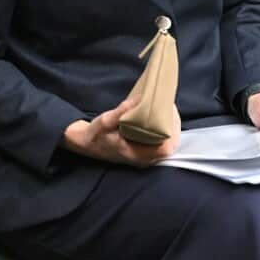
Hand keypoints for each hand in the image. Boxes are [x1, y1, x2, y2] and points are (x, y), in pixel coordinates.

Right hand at [61, 97, 179, 166]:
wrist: (85, 144)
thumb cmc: (95, 135)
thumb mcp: (105, 121)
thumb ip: (121, 112)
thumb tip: (138, 99)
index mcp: (136, 155)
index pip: (165, 149)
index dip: (172, 133)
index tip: (169, 114)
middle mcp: (143, 160)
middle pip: (170, 146)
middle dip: (174, 126)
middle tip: (170, 107)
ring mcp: (144, 157)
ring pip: (167, 144)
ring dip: (170, 127)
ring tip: (167, 109)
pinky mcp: (143, 151)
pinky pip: (160, 143)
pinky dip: (164, 130)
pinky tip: (162, 117)